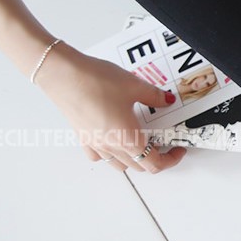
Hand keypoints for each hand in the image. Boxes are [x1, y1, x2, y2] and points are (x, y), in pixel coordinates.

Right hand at [36, 42, 186, 173]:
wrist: (62, 74)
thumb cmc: (96, 81)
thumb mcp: (135, 86)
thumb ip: (155, 97)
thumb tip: (166, 100)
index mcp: (128, 139)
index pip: (155, 164)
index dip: (171, 160)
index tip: (178, 150)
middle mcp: (111, 147)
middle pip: (139, 166)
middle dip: (156, 158)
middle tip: (164, 141)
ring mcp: (94, 144)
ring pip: (119, 164)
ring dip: (134, 158)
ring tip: (142, 139)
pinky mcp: (82, 137)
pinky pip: (99, 155)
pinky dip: (110, 153)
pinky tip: (114, 137)